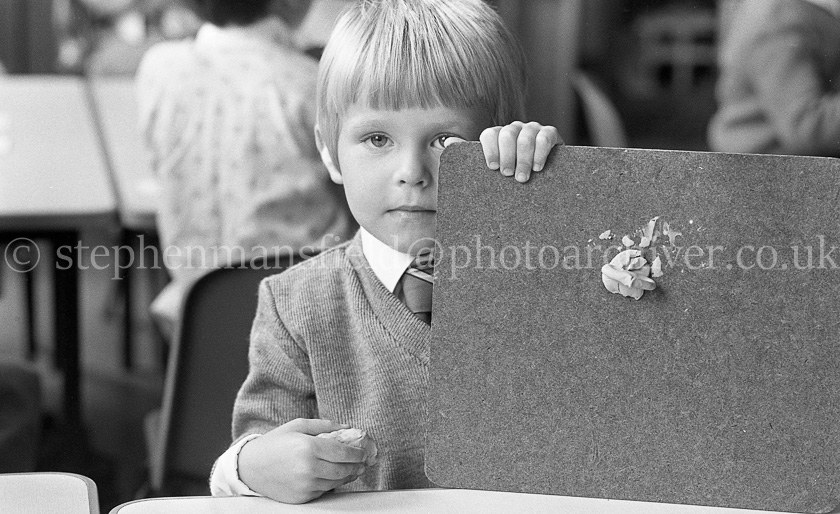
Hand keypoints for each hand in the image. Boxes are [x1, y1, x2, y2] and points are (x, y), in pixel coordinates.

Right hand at [237, 418, 368, 503]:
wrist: (250, 467)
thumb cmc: (274, 444)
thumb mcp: (298, 426)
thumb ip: (325, 426)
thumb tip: (347, 427)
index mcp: (308, 447)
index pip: (344, 453)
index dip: (358, 453)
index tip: (364, 452)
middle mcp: (308, 468)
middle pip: (344, 470)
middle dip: (357, 466)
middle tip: (362, 462)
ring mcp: (305, 485)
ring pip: (336, 483)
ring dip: (348, 476)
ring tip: (352, 469)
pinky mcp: (302, 497)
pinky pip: (324, 491)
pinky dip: (332, 484)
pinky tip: (333, 476)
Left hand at [479, 122, 561, 182]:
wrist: (547, 171)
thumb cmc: (516, 171)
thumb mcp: (501, 168)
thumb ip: (486, 166)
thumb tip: (462, 159)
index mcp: (499, 135)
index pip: (490, 135)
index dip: (490, 150)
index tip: (493, 167)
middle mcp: (515, 129)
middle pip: (507, 135)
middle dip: (507, 157)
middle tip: (507, 174)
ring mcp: (532, 129)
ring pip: (525, 138)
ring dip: (523, 160)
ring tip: (521, 177)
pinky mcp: (550, 132)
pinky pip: (544, 138)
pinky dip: (540, 154)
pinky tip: (537, 168)